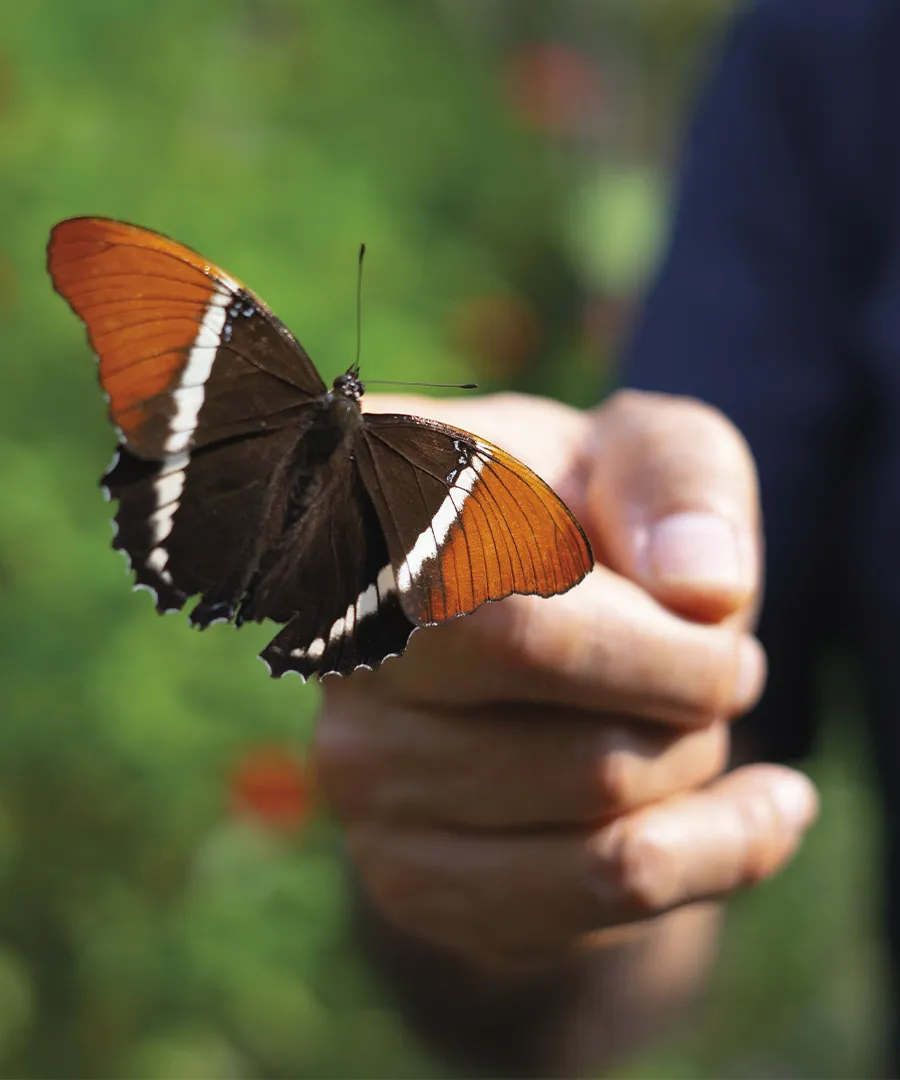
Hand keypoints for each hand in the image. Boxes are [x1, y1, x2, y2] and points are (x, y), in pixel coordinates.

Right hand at [314, 390, 817, 970]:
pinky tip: (748, 814)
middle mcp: (339, 654)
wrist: (524, 647)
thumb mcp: (643, 458)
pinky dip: (712, 857)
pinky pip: (593, 900)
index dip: (650, 643)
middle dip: (692, 698)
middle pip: (572, 727)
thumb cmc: (584, 529)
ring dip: (697, 766)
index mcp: (384, 524)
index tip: (715, 617)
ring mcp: (362, 776)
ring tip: (692, 720)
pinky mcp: (409, 877)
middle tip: (713, 664)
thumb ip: (676, 480)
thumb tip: (702, 590)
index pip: (508, 616)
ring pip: (600, 816)